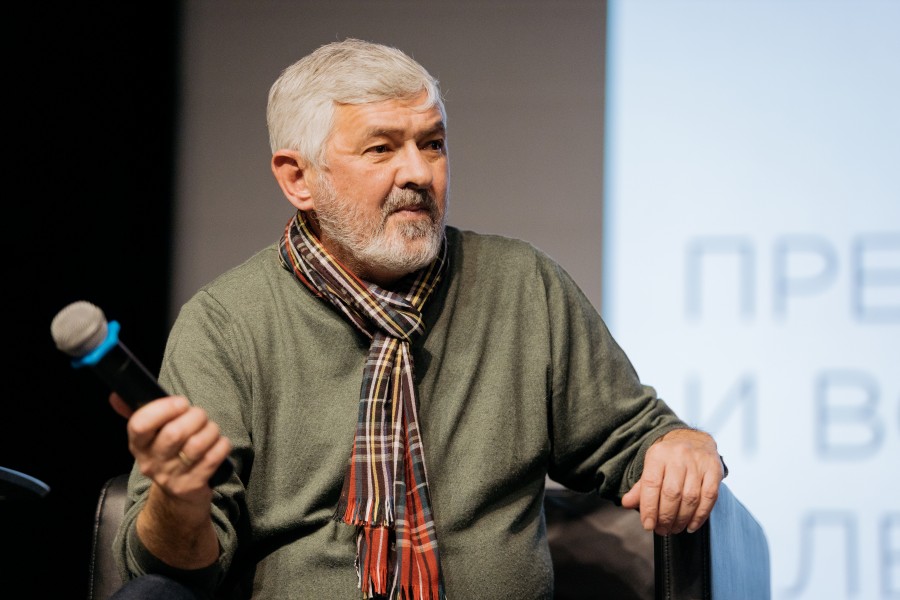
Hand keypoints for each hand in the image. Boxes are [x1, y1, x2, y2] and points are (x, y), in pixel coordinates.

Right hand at [110, 392, 229, 568]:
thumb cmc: (168, 456)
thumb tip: (116, 395)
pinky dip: (221, 445)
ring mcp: (172, 476)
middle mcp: (152, 462)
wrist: (178, 499)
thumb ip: (137, 414)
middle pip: (174, 433)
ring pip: (197, 444)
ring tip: (210, 430)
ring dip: (210, 430)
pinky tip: (217, 444)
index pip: (140, 424)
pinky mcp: (193, 485)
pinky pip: (214, 457)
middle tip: (199, 416)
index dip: (164, 408)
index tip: (180, 403)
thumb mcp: (149, 438)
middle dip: (195, 416)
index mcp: (138, 445)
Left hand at [621, 428, 723, 534]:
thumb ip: (640, 487)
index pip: (651, 484)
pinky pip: (709, 497)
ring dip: (682, 519)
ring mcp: (698, 463)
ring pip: (690, 497)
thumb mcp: (651, 467)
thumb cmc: (669, 458)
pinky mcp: (714, 470)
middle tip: (662, 530)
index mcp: (658, 455)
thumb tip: (626, 504)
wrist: (695, 440)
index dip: (649, 508)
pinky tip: (691, 525)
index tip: (648, 525)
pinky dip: (700, 516)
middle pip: (672, 493)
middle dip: (666, 517)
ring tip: (674, 529)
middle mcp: (678, 456)